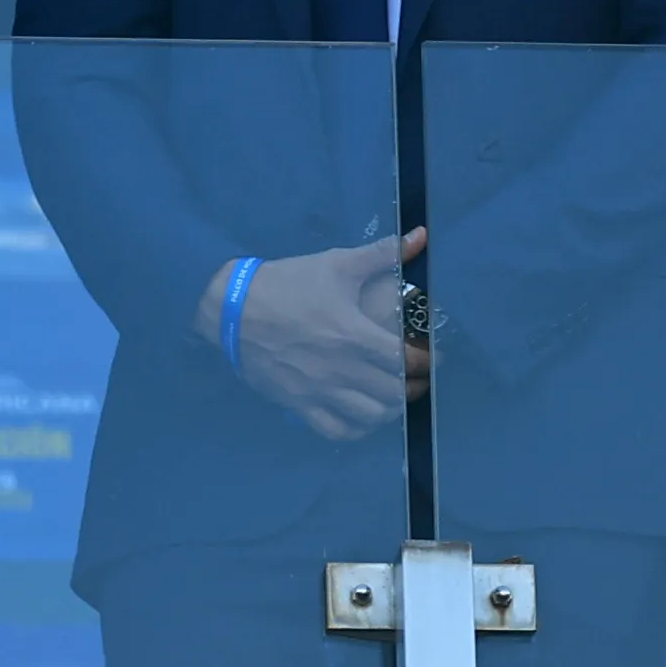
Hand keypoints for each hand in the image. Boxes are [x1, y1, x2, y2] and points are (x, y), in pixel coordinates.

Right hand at [197, 231, 421, 440]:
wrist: (232, 307)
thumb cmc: (289, 283)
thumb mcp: (337, 263)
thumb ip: (383, 253)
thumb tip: (421, 235)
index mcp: (354, 335)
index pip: (406, 360)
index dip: (428, 362)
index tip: (434, 358)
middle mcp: (340, 369)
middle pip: (394, 394)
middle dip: (414, 387)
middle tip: (417, 377)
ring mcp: (319, 391)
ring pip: (370, 417)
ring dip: (390, 410)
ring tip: (394, 397)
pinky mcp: (299, 405)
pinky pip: (336, 431)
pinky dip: (357, 429)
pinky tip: (363, 416)